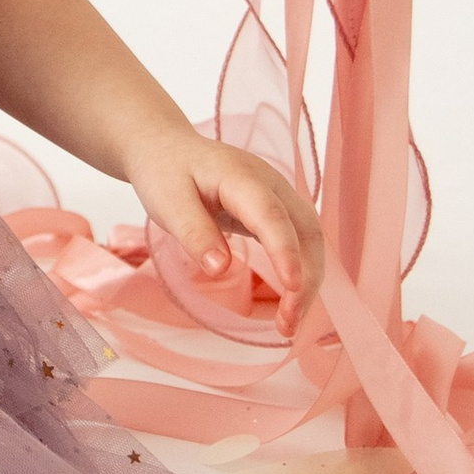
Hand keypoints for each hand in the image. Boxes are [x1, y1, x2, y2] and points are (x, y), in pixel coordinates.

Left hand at [126, 132, 324, 310]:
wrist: (165, 149)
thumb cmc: (165, 172)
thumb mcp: (167, 202)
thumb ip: (194, 232)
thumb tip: (222, 269)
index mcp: (240, 176)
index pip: (272, 215)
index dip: (285, 251)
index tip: (291, 288)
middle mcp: (270, 183)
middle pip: (305, 230)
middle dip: (306, 278)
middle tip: (288, 323)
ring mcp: (278, 195)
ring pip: (309, 238)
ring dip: (308, 280)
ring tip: (288, 323)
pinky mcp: (276, 210)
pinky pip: (299, 241)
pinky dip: (301, 272)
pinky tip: (289, 301)